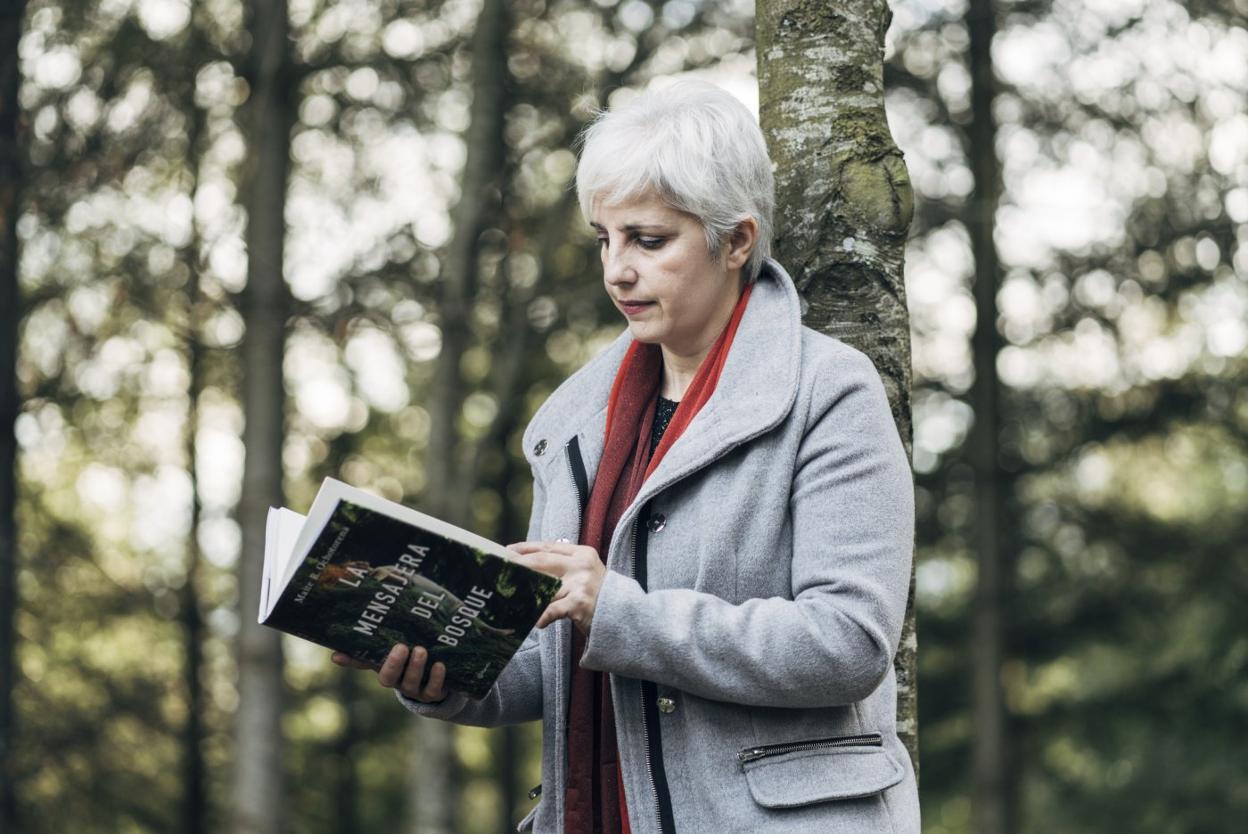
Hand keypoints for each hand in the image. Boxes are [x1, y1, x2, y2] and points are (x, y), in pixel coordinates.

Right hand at [330, 643, 450, 702]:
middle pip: (388, 678)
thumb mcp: (396, 651)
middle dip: (393, 664)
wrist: (438, 681)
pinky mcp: (432, 694)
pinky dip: (436, 678)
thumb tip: (336, 650)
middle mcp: (397, 682)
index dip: (351, 661)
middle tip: (401, 646)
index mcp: (385, 669)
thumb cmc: (413, 660)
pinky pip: (432, 690)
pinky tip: (439, 665)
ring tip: (421, 650)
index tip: (337, 654)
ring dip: (415, 667)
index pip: (364, 664)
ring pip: (410, 684)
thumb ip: (377, 646)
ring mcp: (414, 690)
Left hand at [506, 540, 605, 636]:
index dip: (524, 548)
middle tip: (500, 569)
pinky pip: (554, 609)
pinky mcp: (581, 603)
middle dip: (519, 565)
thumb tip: (528, 564)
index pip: (547, 547)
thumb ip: (563, 566)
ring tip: (508, 596)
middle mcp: (582, 565)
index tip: (506, 551)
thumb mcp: (584, 573)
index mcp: (581, 553)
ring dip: (526, 593)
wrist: (624, 616)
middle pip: (542, 561)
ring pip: (545, 586)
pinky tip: (534, 621)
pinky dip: (542, 615)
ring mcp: (582, 583)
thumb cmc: (597, 595)